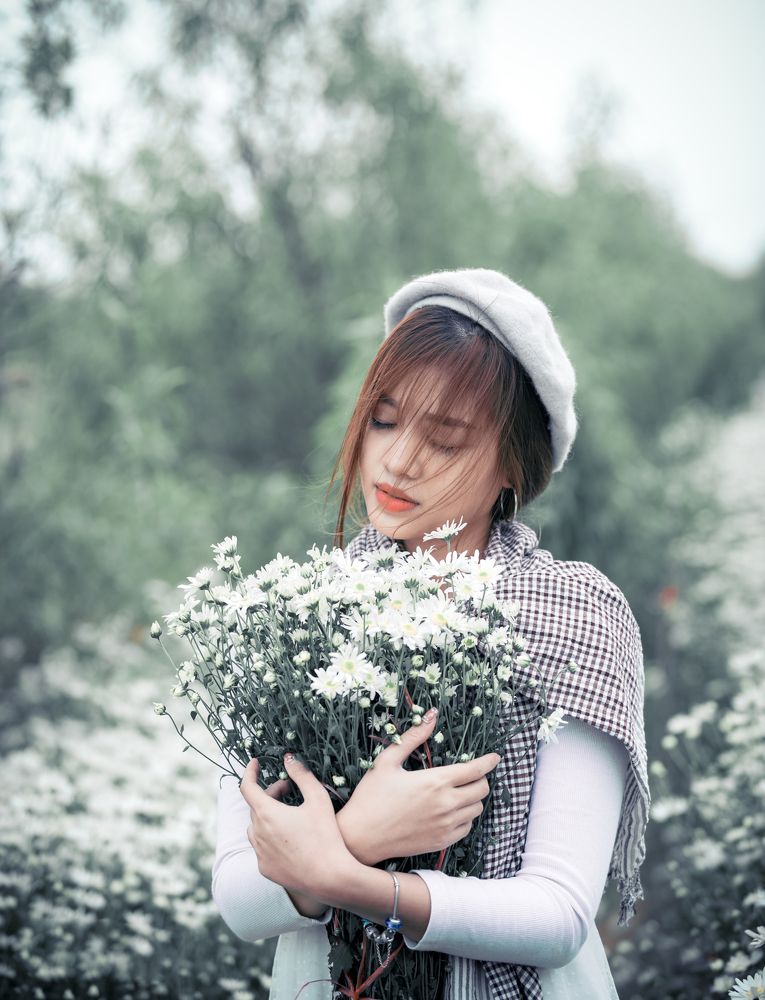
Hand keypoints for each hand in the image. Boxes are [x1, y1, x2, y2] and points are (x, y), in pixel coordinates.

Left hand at [240, 753, 353, 900]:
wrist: (331, 877)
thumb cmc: (326, 835)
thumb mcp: (318, 798)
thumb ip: (302, 775)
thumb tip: (288, 758)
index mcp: (266, 814)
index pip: (247, 787)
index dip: (249, 772)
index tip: (255, 763)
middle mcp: (257, 833)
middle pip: (256, 806)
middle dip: (270, 793)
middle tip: (289, 789)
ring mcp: (260, 854)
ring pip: (256, 827)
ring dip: (267, 815)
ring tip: (287, 812)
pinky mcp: (265, 869)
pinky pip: (261, 848)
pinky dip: (270, 837)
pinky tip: (288, 837)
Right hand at [336, 711, 500, 865]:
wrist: (361, 837)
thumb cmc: (371, 796)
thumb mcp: (387, 761)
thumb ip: (413, 737)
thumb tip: (431, 714)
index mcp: (436, 781)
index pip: (476, 770)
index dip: (489, 761)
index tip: (495, 757)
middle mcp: (447, 804)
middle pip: (482, 789)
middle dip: (480, 778)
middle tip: (470, 774)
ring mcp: (446, 826)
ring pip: (477, 809)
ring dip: (473, 798)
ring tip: (459, 791)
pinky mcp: (442, 842)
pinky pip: (466, 828)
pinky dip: (465, 817)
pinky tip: (451, 811)